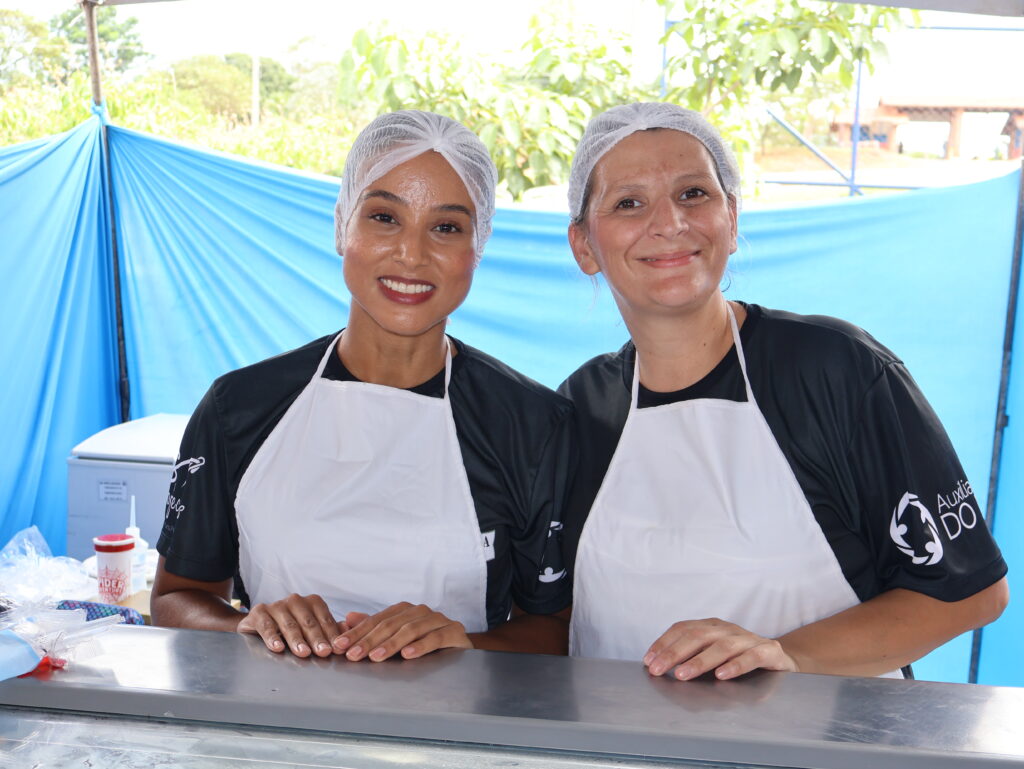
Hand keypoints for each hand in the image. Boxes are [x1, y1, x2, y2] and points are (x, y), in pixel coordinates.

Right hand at [236, 593, 345, 657]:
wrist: (259, 625)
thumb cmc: (292, 628)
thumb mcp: (312, 629)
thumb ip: (330, 630)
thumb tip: (348, 632)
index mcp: (312, 602)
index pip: (325, 620)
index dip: (332, 635)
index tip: (337, 649)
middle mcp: (295, 600)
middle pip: (309, 622)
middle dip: (317, 638)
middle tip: (324, 652)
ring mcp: (277, 605)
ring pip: (289, 625)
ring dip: (297, 640)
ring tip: (304, 653)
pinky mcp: (259, 612)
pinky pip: (266, 626)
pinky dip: (272, 637)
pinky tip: (277, 647)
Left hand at [333, 602, 472, 661]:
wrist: (460, 646)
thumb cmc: (425, 641)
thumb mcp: (396, 636)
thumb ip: (374, 628)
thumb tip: (348, 618)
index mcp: (404, 610)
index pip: (376, 621)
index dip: (357, 633)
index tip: (340, 645)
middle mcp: (420, 611)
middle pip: (391, 625)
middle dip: (369, 640)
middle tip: (353, 655)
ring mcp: (438, 620)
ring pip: (411, 629)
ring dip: (392, 644)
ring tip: (375, 657)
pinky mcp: (454, 631)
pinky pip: (436, 637)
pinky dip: (421, 646)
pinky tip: (408, 655)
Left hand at [643, 618, 797, 680]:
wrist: (781, 658)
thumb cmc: (739, 658)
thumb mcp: (713, 653)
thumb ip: (691, 656)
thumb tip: (659, 665)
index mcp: (712, 626)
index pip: (683, 628)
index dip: (664, 643)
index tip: (648, 660)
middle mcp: (728, 629)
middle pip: (698, 636)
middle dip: (674, 653)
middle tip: (658, 669)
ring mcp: (749, 639)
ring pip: (722, 646)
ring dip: (699, 661)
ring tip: (682, 674)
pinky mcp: (770, 651)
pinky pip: (752, 657)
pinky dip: (736, 665)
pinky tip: (722, 675)